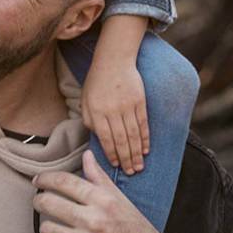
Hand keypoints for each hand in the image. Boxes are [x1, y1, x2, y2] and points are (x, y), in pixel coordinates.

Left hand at [33, 151, 175, 232]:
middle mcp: (94, 221)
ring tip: (56, 226)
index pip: (64, 182)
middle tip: (41, 202)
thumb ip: (99, 178)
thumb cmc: (134, 230)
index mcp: (103, 201)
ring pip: (46, 228)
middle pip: (48, 202)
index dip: (45, 178)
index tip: (38, 180)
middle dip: (40, 201)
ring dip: (48, 227)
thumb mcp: (120, 201)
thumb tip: (87, 156)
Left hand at [82, 18, 149, 173]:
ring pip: (133, 135)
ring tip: (139, 166)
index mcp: (96, 111)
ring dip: (137, 153)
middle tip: (131, 172)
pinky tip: (146, 149)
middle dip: (126, 158)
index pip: (105, 138)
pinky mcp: (139, 102)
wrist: (114, 60)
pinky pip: (143, 124)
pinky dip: (145, 138)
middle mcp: (112, 111)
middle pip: (121, 140)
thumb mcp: (85, 100)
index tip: (115, 166)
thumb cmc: (96, 82)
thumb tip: (97, 138)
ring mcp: (127, 106)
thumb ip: (89, 120)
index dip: (111, 154)